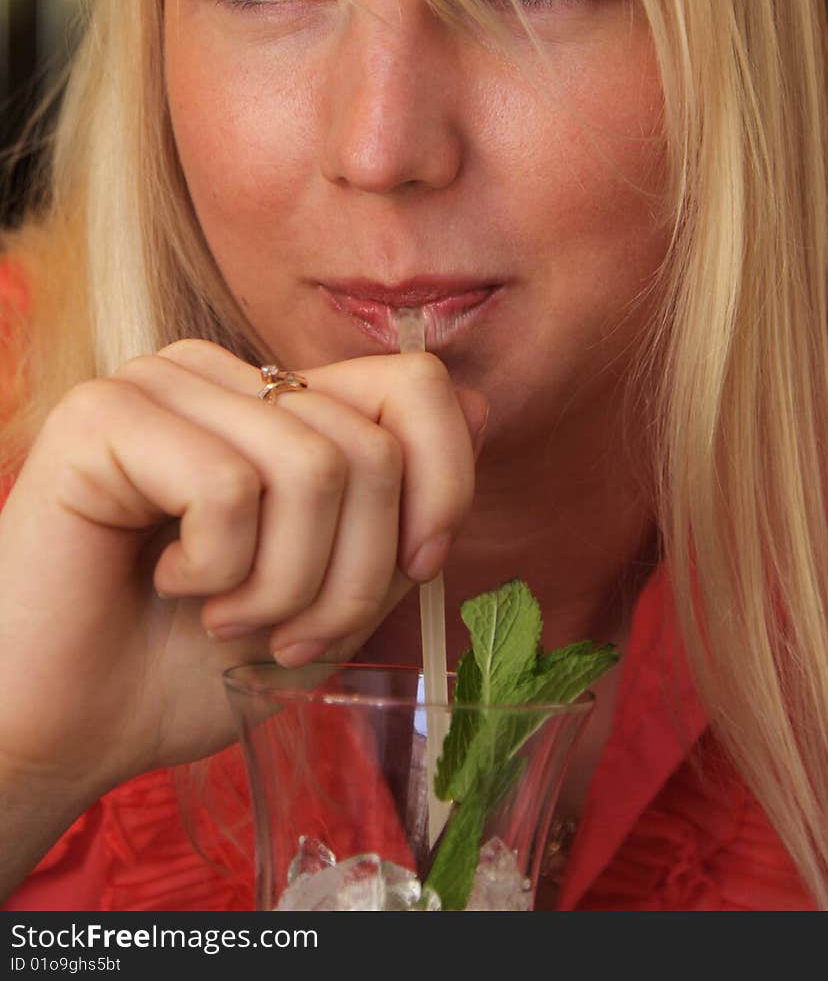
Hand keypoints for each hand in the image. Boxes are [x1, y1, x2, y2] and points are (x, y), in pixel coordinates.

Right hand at [0, 339, 486, 804]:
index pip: (416, 384)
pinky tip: (167, 583)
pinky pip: (230, 486)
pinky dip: (219, 572)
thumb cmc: (189, 667)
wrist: (68, 731)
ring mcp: (161, 384)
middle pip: (372, 446)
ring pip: (314, 466)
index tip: (414, 568)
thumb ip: (398, 513)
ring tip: (228, 618)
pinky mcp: (104, 415)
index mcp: (278, 405)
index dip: (443, 484)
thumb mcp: (332, 599)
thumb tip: (479, 406)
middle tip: (286, 635)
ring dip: (285, 586)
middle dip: (353, 579)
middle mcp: (225, 376)